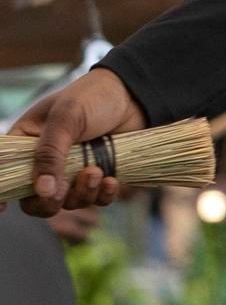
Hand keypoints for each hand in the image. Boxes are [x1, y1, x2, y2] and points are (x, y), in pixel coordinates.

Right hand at [12, 67, 146, 214]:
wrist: (133, 96)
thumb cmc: (92, 98)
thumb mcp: (66, 119)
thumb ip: (50, 154)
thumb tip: (42, 191)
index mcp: (25, 144)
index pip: (5, 172)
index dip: (3, 192)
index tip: (4, 208)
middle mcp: (45, 162)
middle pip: (35, 200)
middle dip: (48, 203)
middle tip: (60, 194)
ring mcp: (72, 172)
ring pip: (68, 203)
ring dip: (81, 193)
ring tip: (96, 170)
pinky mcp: (98, 178)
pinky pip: (97, 200)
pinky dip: (103, 196)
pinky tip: (112, 180)